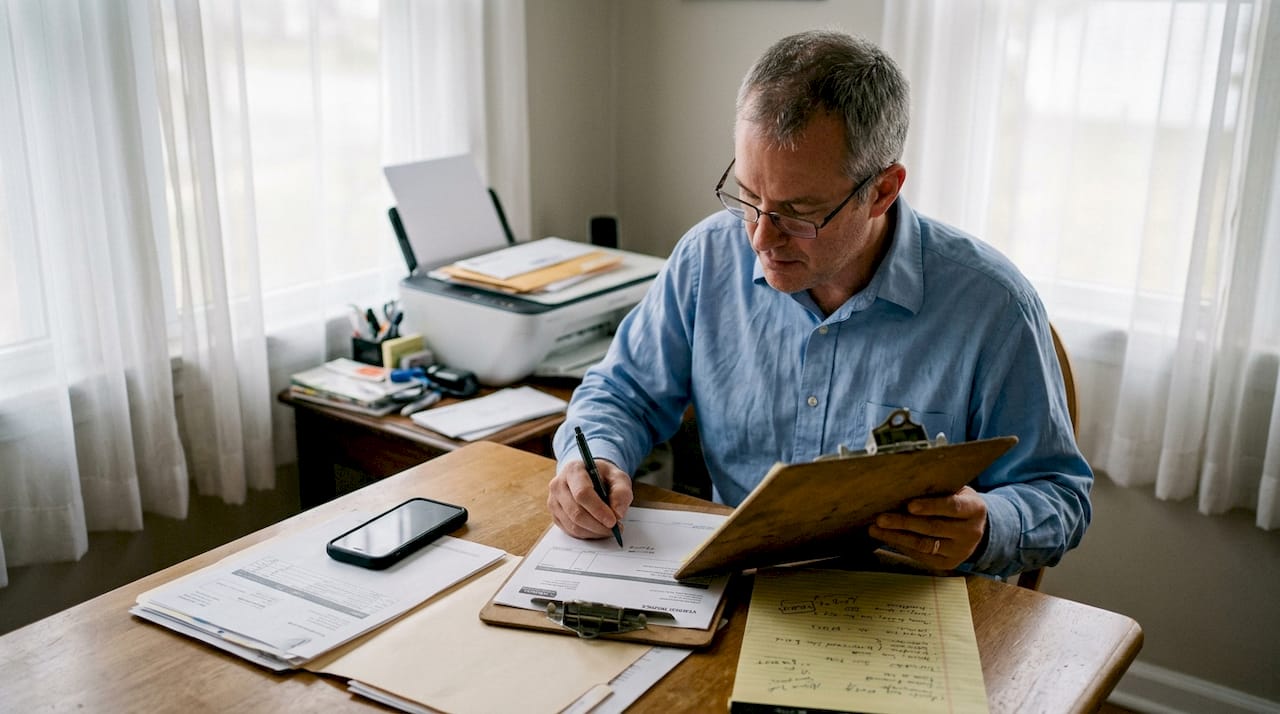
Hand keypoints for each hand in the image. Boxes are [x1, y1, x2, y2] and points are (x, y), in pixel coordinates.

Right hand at [547, 458, 633, 539]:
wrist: (589, 477)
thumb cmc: (603, 477)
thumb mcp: (618, 477)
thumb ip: (622, 492)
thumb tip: (617, 514)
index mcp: (573, 470)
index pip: (582, 493)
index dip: (598, 510)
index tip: (613, 521)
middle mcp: (558, 485)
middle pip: (576, 512)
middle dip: (598, 525)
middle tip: (615, 529)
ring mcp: (554, 501)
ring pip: (573, 525)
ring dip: (594, 532)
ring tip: (609, 529)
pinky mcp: (555, 515)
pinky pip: (570, 531)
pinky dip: (587, 534)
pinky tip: (598, 529)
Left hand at [868, 486, 987, 569]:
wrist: (976, 528)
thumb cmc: (958, 502)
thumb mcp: (957, 491)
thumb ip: (937, 490)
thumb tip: (903, 487)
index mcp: (975, 509)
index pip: (952, 507)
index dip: (931, 506)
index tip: (909, 505)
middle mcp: (970, 532)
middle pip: (933, 528)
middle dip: (904, 523)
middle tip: (881, 518)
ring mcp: (960, 551)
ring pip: (924, 545)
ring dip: (897, 537)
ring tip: (876, 529)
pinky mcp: (948, 563)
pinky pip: (921, 556)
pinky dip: (902, 546)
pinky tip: (887, 538)